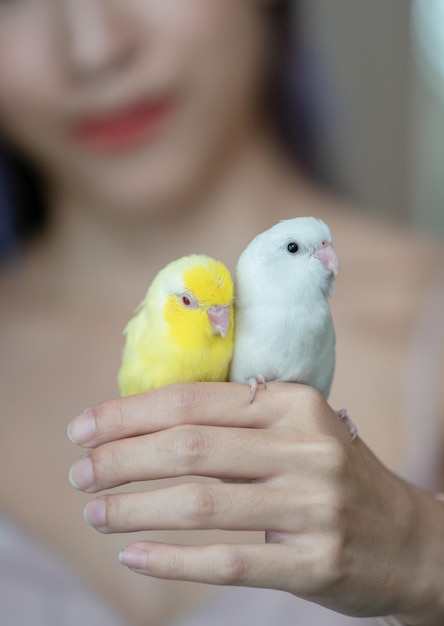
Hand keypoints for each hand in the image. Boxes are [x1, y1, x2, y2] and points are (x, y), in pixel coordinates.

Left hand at [68, 382, 443, 622]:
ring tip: (95, 512)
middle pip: (189, 448)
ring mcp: (314, 507)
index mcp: (294, 404)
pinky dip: (171, 559)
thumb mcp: (295, 430)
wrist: (409, 538)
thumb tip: (142, 423)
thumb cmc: (333, 476)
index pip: (194, 400)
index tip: (84, 429)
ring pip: (199, 503)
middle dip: (120, 459)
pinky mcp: (315, 563)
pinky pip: (227, 560)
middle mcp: (306, 448)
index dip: (129, 414)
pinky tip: (134, 556)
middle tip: (80, 473)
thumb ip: (234, 422)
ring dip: (133, 508)